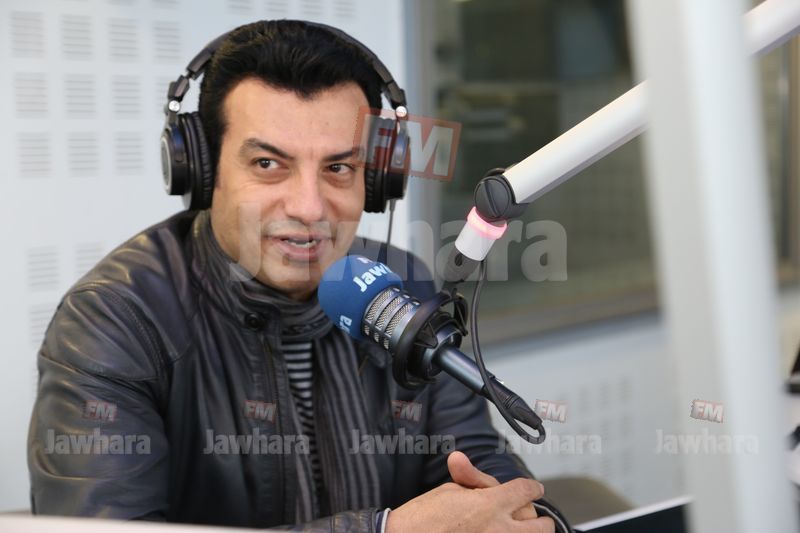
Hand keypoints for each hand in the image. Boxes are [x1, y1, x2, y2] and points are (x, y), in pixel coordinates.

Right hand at [385, 453, 554, 532]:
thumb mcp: (449, 490)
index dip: (532, 488)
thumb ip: (473, 481)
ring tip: (521, 530)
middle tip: (537, 519)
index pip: (526, 492)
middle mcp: (501, 529)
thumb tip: (472, 463)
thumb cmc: (424, 517)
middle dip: (541, 520)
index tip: (534, 489)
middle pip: (541, 525)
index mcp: (491, 504)